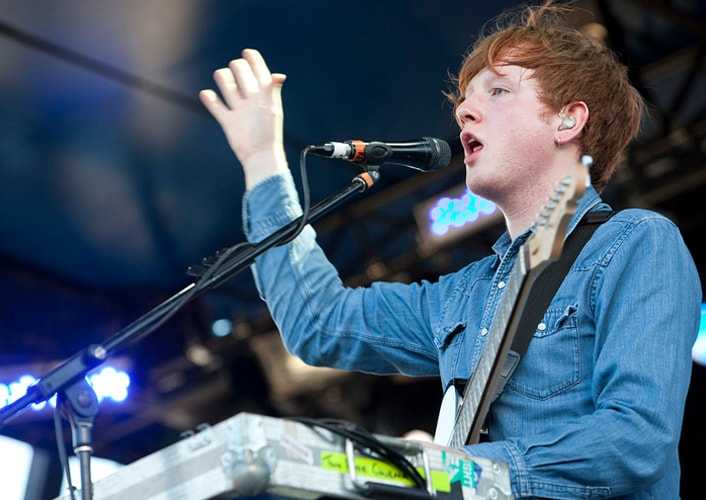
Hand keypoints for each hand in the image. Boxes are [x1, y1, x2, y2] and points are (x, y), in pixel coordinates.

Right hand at [200, 49, 287, 184]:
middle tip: (238, 69)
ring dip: (223, 79)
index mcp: (264, 94)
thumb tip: (279, 76)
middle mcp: (251, 99)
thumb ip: (272, 91)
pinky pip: (216, 106)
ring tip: (223, 78)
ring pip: (227, 86)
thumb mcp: (272, 109)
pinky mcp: (228, 121)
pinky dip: (210, 99)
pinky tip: (207, 94)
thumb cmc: (269, 134)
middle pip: (240, 74)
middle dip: (237, 67)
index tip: (248, 53)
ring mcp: (239, 109)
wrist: (259, 156)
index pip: (259, 70)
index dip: (253, 59)